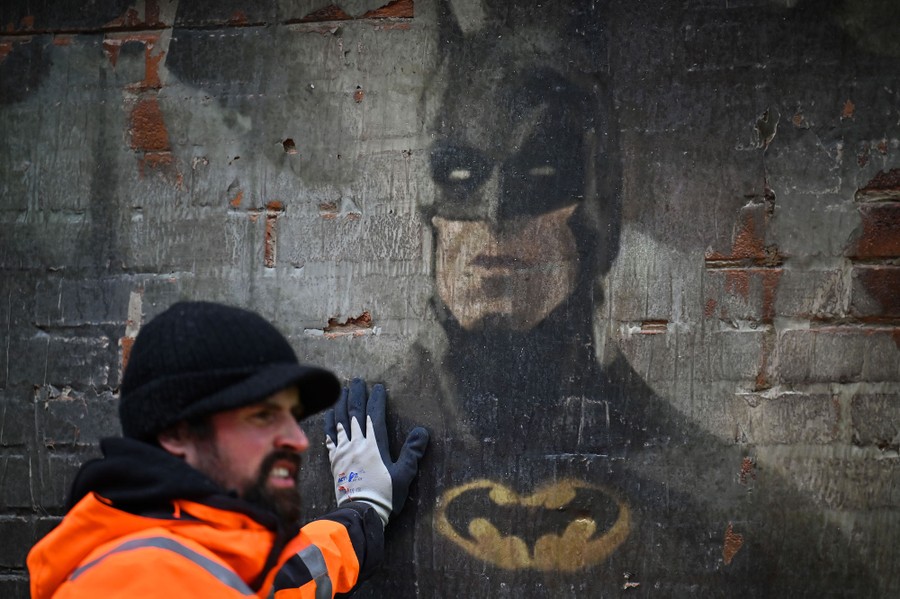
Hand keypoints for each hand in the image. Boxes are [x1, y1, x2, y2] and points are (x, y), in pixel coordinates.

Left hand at [324, 378, 428, 526]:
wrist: (359, 513)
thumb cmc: (384, 495)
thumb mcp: (404, 474)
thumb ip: (412, 452)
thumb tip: (423, 431)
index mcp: (374, 445)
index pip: (375, 414)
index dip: (376, 399)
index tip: (378, 387)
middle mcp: (356, 443)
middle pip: (355, 413)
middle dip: (357, 395)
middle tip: (358, 381)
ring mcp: (343, 451)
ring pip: (340, 421)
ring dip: (341, 404)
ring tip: (343, 391)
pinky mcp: (334, 461)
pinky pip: (329, 437)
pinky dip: (329, 423)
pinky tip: (329, 415)